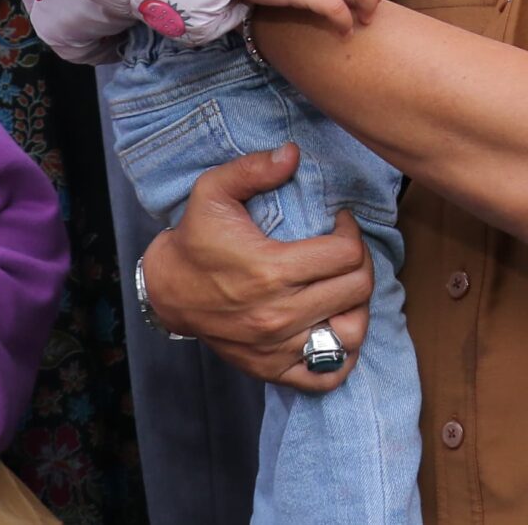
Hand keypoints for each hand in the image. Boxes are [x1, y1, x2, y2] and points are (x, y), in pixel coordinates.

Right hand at [140, 145, 374, 390]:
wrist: (168, 291)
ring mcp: (277, 347)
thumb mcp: (212, 191)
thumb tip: (293, 153)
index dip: (352, 233)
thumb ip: (253, 169)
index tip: (339, 223)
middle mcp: (278, 314)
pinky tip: (335, 324)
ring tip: (343, 285)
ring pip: (352, 332)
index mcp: (271, 270)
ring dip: (358, 306)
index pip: (347, 255)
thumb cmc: (195, 239)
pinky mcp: (273, 369)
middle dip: (360, 262)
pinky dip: (343, 352)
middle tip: (345, 250)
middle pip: (357, 290)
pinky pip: (329, 375)